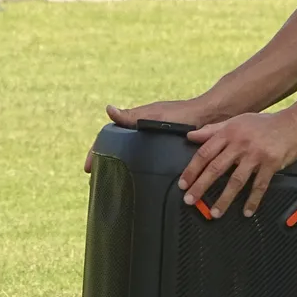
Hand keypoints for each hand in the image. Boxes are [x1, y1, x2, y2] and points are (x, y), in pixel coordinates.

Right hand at [85, 98, 220, 172]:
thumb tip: (108, 109)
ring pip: (131, 158)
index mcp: (135, 123)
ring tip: (113, 186)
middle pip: (118, 150)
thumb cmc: (182, 115)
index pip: (109, 138)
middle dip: (105, 164)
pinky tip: (138, 184)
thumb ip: (131, 116)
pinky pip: (147, 163)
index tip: (88, 168)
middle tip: (97, 181)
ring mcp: (154, 143)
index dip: (97, 152)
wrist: (208, 118)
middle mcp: (142, 133)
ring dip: (120, 170)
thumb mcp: (154, 116)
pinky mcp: (165, 151)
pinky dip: (138, 172)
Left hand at [177, 112, 296, 217]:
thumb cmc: (265, 124)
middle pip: (216, 168)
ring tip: (215, 212)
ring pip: (236, 180)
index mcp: (229, 132)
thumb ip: (213, 130)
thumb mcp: (236, 121)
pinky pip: (259, 186)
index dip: (192, 169)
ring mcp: (256, 155)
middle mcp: (240, 144)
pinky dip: (252, 200)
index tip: (183, 183)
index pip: (205, 152)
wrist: (294, 124)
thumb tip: (191, 135)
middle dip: (201, 186)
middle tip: (190, 200)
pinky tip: (247, 211)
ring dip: (224, 199)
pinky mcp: (271, 164)